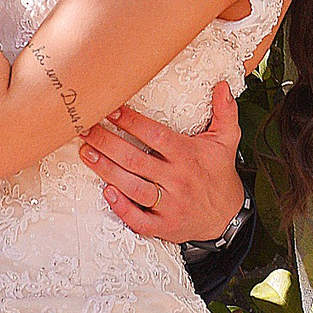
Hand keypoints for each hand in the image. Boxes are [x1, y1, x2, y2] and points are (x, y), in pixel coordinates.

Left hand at [80, 83, 245, 243]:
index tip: (111, 111)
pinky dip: (122, 207)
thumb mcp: (227, 140)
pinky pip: (139, 220)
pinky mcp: (164, 226)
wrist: (227, 217)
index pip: (156, 136)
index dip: (132, 123)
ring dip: (107, 171)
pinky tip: (106, 192)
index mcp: (189, 156)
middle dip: (107, 143)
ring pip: (133, 187)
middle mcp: (178, 180)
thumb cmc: (220, 173)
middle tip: (85, 129)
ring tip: (87, 153)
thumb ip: (225, 111)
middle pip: (136, 160)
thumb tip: (221, 85)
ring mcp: (170, 205)